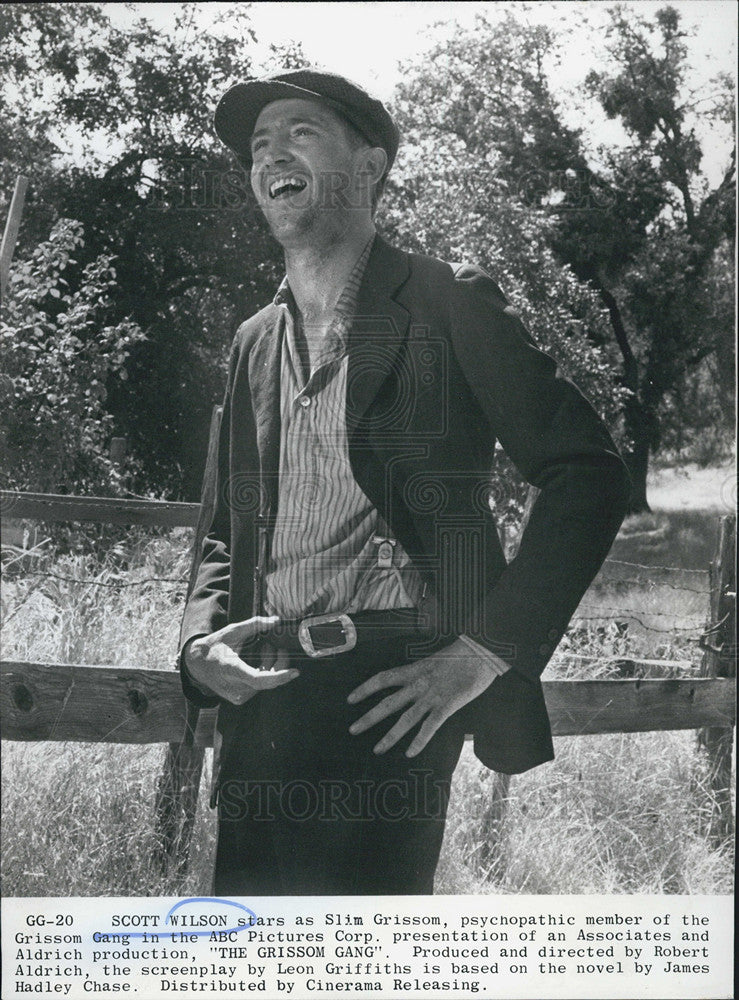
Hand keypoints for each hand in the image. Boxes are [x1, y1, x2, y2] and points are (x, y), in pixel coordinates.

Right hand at [184, 615, 298, 704]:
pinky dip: (264, 673)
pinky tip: (261, 661)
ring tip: (266, 648)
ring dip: (271, 666)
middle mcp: (234, 686)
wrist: (197, 664)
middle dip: (278, 662)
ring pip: (265, 683)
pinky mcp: (239, 699)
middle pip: (267, 679)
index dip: (279, 677)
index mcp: (230, 668)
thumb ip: (254, 625)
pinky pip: (259, 687)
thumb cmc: (215, 646)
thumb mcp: (232, 631)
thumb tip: (276, 621)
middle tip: (278, 646)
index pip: (258, 678)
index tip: (294, 671)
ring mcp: (237, 695)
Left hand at [347, 639, 496, 756]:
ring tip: (377, 749)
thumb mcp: (435, 661)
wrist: (481, 652)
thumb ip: (423, 674)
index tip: (350, 699)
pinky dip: (419, 741)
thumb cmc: (461, 655)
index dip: (365, 689)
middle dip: (369, 717)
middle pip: (388, 703)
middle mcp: (418, 684)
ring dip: (390, 736)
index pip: (382, 679)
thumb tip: (415, 684)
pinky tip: (410, 753)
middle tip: (353, 730)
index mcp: (414, 670)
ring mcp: (432, 696)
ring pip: (405, 719)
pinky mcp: (447, 705)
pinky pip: (430, 726)